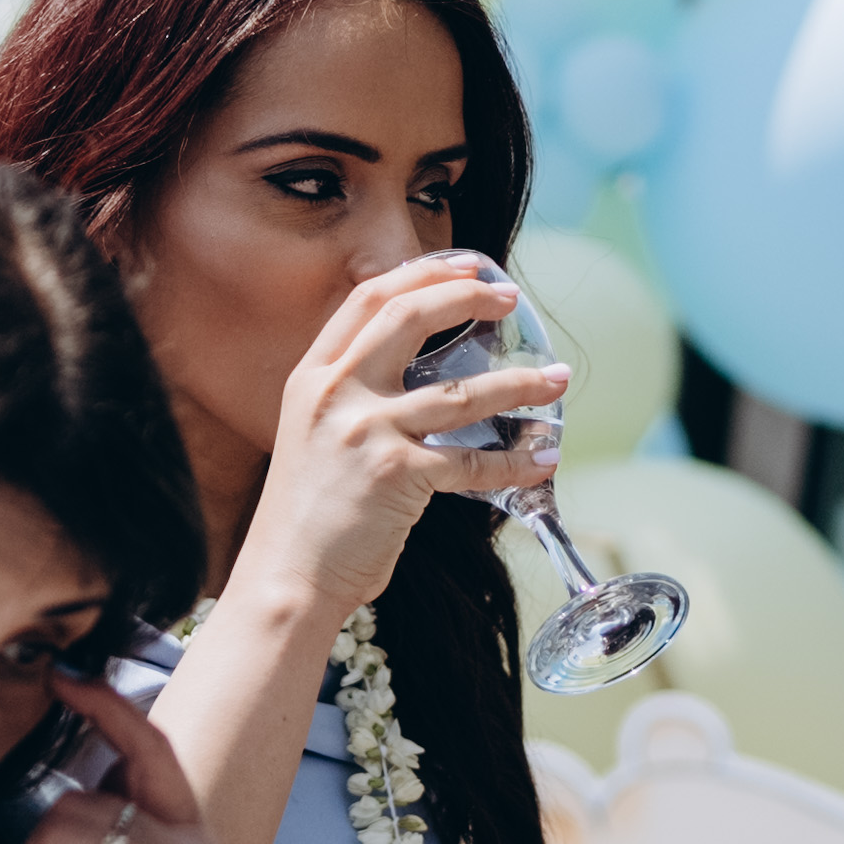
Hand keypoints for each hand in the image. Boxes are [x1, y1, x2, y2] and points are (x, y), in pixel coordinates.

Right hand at [228, 252, 566, 633]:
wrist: (286, 577)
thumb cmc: (306, 515)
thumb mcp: (314, 435)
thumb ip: (353, 398)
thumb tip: (417, 380)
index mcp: (314, 377)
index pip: (369, 300)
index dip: (422, 276)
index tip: (465, 266)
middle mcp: (335, 393)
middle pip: (410, 318)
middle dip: (468, 299)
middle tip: (510, 300)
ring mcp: (366, 432)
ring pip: (461, 392)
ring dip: (519, 384)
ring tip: (556, 380)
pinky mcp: (396, 475)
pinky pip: (472, 462)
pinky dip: (515, 461)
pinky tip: (542, 458)